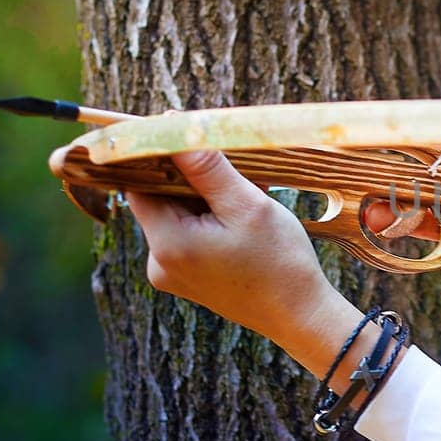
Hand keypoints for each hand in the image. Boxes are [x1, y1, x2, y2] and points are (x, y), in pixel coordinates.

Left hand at [122, 150, 340, 348]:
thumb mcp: (247, 205)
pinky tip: (241, 222)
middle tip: (234, 170)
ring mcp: (171, 275)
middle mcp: (158, 263)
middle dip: (193, 179)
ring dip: (205, 199)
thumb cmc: (280, 262)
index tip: (184, 136)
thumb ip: (207, 167)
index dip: (158, 157)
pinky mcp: (186, 280)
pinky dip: (209, 220)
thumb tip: (172, 125)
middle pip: (160, 200)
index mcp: (167, 244)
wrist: (300, 316)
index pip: (140, 185)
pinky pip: (188, 236)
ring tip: (247, 200)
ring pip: (176, 216)